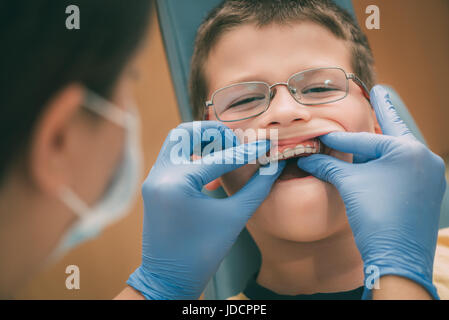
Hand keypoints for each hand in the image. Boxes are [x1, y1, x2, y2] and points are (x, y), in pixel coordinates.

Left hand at [127, 121, 283, 298]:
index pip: (219, 158)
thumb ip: (256, 188)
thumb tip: (273, 165)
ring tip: (227, 150)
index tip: (266, 145)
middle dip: (216, 133)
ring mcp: (154, 179)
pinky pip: (174, 156)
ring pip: (177, 140)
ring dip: (202, 139)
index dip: (247, 151)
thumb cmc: (201, 253)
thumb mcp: (233, 219)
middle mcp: (160, 175)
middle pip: (187, 132)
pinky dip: (193, 152)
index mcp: (177, 185)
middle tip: (238, 143)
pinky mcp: (154, 184)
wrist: (168, 277)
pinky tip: (213, 163)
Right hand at [297, 85, 445, 298]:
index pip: (365, 139)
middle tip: (378, 94)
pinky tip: (376, 161)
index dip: (339, 137)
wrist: (398, 260)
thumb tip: (307, 159)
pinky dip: (388, 163)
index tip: (325, 132)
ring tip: (374, 126)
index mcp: (408, 151)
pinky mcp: (428, 193)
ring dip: (381, 145)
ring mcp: (430, 177)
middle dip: (379, 120)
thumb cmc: (376, 217)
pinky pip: (404, 170)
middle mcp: (425, 159)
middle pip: (389, 138)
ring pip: (398, 154)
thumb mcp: (349, 185)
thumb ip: (329, 166)